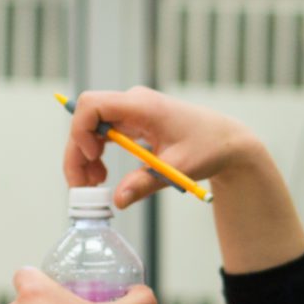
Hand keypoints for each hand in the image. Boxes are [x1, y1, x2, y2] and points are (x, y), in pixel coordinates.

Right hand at [63, 85, 256, 209]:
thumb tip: (117, 200)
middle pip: (86, 119)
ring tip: (95, 184)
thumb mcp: (177, 168)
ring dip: (85, 157)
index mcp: (142, 105)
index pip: (92, 104)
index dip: (81, 130)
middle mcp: (132, 103)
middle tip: (82, 187)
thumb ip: (145, 183)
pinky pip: (102, 134)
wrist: (226, 141)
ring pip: (91, 128)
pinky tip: (103, 176)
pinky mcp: (132, 122)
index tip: (91, 158)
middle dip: (77, 152)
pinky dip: (96, 155)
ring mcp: (130, 111)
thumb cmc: (208, 148)